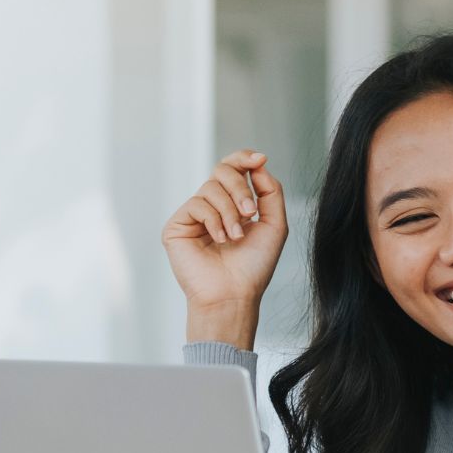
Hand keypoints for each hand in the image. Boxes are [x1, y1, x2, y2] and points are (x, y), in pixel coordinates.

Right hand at [161, 150, 288, 312]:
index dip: (244, 158)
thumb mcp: (274, 225)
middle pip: (222, 170)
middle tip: (250, 213)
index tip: (260, 159)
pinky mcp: (178, 225)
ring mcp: (194, 216)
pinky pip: (196, 203)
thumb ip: (271, 192)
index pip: (235, 169)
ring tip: (236, 237)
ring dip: (230, 211)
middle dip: (240, 188)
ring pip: (211, 187)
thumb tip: (259, 165)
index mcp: (234, 205)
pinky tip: (220, 239)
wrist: (234, 294)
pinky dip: (214, 220)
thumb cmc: (254, 267)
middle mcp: (213, 207)